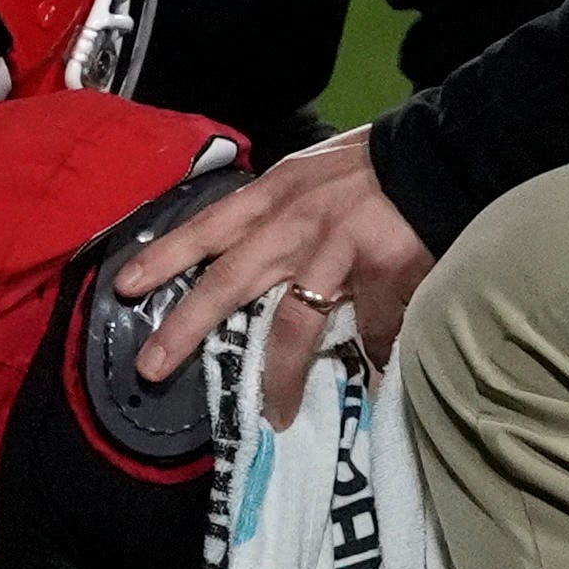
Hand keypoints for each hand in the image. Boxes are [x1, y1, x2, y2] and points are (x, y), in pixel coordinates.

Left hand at [108, 127, 433, 422]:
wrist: (444, 154)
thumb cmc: (377, 166)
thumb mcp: (312, 173)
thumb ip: (282, 211)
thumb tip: (253, 254)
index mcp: (276, 196)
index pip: (208, 228)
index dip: (165, 257)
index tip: (123, 287)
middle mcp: (297, 224)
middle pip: (230, 282)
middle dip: (187, 327)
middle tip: (152, 366)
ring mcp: (339, 251)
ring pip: (296, 325)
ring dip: (282, 376)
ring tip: (277, 415)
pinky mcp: (383, 275)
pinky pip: (375, 332)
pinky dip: (378, 360)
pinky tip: (378, 384)